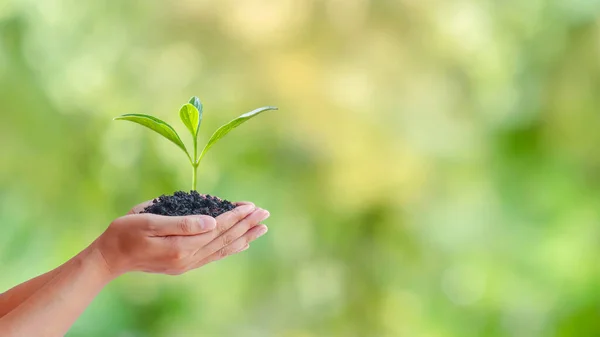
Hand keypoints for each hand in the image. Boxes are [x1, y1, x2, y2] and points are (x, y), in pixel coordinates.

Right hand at [91, 201, 269, 277]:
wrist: (110, 256)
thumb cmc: (126, 232)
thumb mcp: (150, 221)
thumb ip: (183, 223)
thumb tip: (212, 221)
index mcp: (182, 245)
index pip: (217, 228)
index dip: (236, 216)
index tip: (252, 206)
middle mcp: (189, 258)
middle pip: (225, 239)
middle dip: (247, 225)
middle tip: (266, 213)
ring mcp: (187, 263)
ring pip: (223, 249)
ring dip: (244, 237)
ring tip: (262, 228)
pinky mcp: (184, 264)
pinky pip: (214, 256)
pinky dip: (230, 248)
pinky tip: (241, 243)